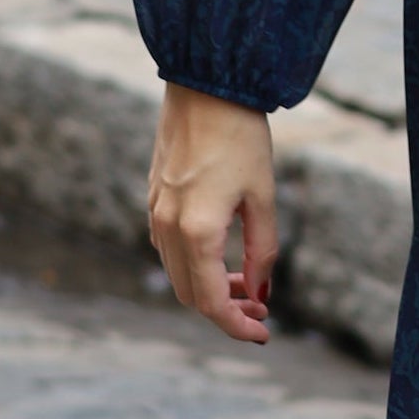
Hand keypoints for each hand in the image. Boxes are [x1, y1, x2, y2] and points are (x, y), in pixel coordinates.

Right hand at [148, 85, 278, 344]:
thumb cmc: (241, 136)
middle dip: (226, 310)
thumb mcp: (264, 196)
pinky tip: (222, 256)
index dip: (237, 326)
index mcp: (197, 231)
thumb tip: (260, 293)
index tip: (264, 333)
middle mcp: (168, 227)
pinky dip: (193, 264)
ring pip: (177, 273)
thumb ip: (262, 250)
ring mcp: (156, 212)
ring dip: (209, 287)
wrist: (205, 85)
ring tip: (247, 283)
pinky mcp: (154, 197)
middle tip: (262, 310)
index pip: (211, 302)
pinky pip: (169, 248)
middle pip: (190, 294)